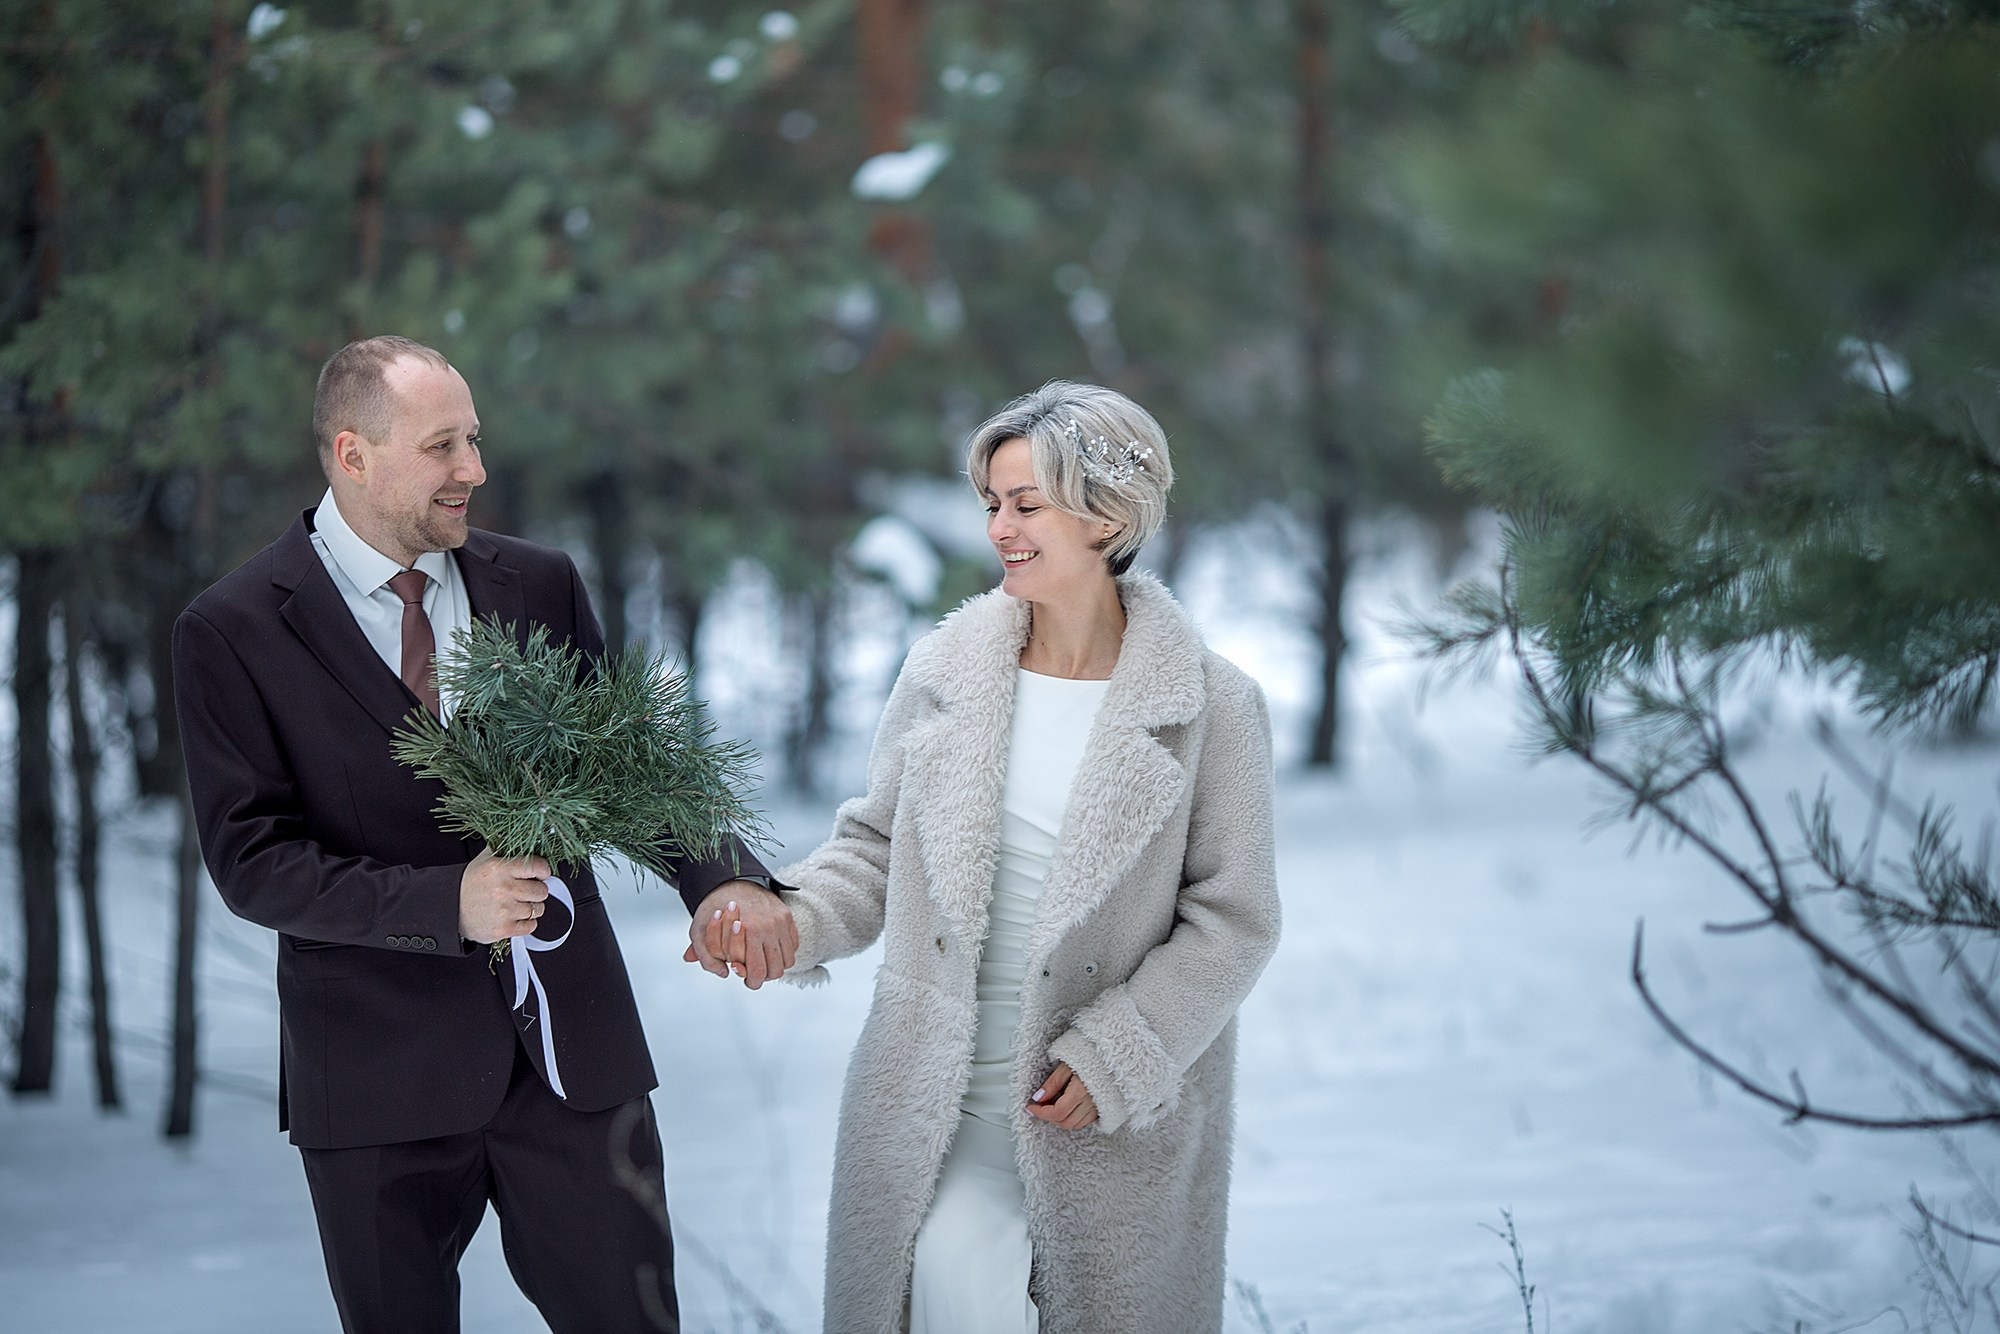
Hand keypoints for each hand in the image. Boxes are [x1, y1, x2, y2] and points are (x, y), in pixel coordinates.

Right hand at [459, 848, 550, 944]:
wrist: (451, 908)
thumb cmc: (470, 884)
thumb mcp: (484, 860)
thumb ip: (505, 849)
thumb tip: (525, 841)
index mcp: (500, 869)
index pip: (538, 867)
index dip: (543, 871)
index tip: (542, 874)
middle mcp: (503, 889)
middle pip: (542, 891)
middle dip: (537, 890)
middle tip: (527, 890)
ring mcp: (504, 911)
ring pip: (538, 909)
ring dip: (532, 907)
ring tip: (518, 903)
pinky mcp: (504, 929)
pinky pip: (531, 926)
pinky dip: (526, 922)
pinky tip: (515, 915)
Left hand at [682, 881, 796, 988]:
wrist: (730, 881)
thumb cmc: (715, 907)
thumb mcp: (699, 931)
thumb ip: (706, 956)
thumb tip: (723, 973)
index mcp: (750, 930)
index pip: (758, 972)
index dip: (752, 982)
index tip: (746, 980)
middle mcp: (769, 926)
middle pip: (776, 970)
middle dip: (764, 977)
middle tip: (754, 974)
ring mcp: (780, 921)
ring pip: (787, 960)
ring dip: (776, 966)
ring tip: (763, 963)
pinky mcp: (787, 916)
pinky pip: (793, 945)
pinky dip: (784, 952)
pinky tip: (770, 950)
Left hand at [1027, 1062, 1097, 1129]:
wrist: (1109, 1055)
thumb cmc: (1088, 1055)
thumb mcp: (1066, 1065)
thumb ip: (1052, 1082)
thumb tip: (1038, 1098)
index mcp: (1081, 1091)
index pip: (1058, 1112)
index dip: (1041, 1113)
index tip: (1030, 1107)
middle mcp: (1091, 1103)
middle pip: (1065, 1122)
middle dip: (1048, 1118)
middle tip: (1038, 1107)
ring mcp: (1098, 1107)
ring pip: (1075, 1125)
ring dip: (1060, 1120)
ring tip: (1050, 1107)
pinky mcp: (1103, 1108)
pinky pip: (1085, 1122)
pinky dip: (1072, 1119)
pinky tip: (1065, 1109)